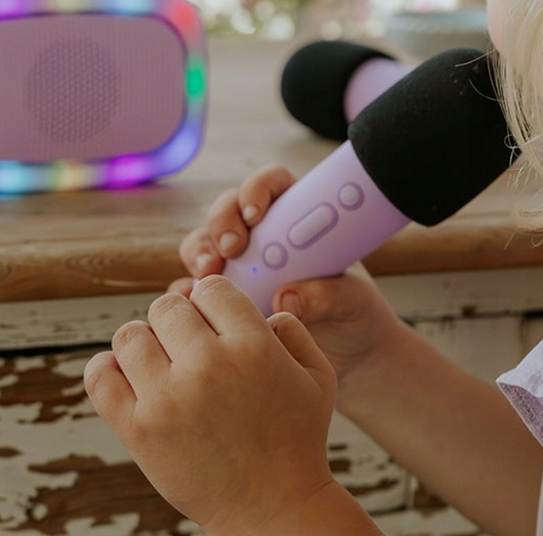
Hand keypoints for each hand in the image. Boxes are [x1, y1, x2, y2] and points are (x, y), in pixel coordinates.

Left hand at [85, 274, 338, 535]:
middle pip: (167, 306)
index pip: (210, 288)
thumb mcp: (317, 375)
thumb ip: (292, 327)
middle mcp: (209, 365)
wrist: (274, 511)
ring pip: (130, 335)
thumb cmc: (296, 439)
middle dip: (177, 320)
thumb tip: (258, 305)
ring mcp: (169, 398)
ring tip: (160, 364)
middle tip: (188, 346)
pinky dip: (106, 369)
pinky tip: (127, 376)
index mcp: (253, 344)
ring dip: (143, 343)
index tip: (212, 321)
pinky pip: (100, 377)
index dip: (210, 301)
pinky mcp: (139, 430)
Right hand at [172, 166, 410, 401]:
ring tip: (210, 277)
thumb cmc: (354, 314)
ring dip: (201, 253)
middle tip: (231, 247)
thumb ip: (325, 295)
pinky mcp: (222, 301)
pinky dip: (188, 295)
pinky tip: (194, 307)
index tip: (255, 212)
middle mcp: (263, 236)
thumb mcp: (352, 300)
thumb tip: (288, 298)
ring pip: (205, 243)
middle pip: (230, 208)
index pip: (272, 185)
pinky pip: (194, 290)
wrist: (350, 357)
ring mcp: (239, 266)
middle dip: (223, 222)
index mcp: (298, 217)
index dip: (259, 188)